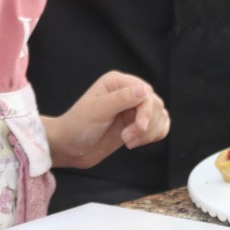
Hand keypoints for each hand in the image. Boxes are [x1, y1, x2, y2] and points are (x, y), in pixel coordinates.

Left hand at [42, 71, 169, 169]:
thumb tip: (145, 90)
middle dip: (146, 125)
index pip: (145, 92)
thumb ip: (121, 99)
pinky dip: (155, 134)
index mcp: (117, 82)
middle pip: (155, 104)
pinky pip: (159, 125)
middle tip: (126, 139)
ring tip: (128, 142)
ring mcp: (133, 108)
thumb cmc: (77, 126)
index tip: (139, 128)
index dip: (146, 110)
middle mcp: (128, 92)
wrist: (69, 148)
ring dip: (149, 133)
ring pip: (159, 116)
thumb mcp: (97, 111)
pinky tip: (140, 141)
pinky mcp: (136, 124)